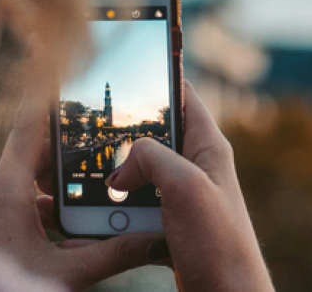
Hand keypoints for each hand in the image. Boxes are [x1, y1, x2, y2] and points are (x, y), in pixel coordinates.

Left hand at [0, 50, 164, 291]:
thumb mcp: (67, 274)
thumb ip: (113, 251)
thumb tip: (158, 238)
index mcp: (3, 193)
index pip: (27, 125)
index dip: (45, 90)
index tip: (56, 54)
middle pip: (32, 150)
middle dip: (67, 144)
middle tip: (98, 129)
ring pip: (23, 175)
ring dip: (54, 177)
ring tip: (88, 174)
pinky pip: (14, 197)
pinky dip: (39, 199)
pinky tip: (62, 215)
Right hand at [107, 81, 274, 291]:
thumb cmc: (220, 245)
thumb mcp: (186, 187)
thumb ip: (152, 157)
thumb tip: (122, 165)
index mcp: (208, 146)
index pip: (183, 96)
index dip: (158, 78)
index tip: (127, 66)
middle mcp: (196, 165)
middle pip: (152, 134)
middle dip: (123, 135)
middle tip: (91, 131)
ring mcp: (182, 195)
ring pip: (139, 171)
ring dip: (117, 177)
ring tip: (91, 179)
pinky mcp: (169, 222)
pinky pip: (137, 203)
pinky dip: (118, 206)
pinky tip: (100, 213)